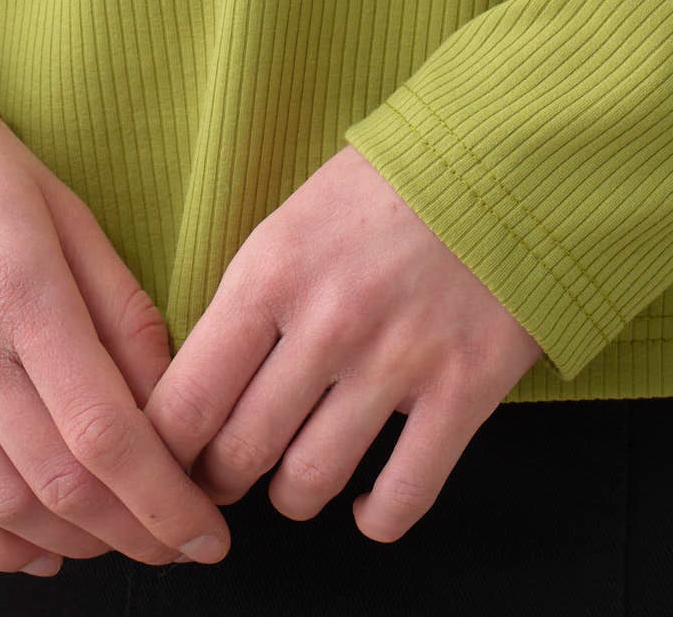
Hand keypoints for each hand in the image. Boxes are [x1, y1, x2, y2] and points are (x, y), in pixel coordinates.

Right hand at [0, 105, 234, 577]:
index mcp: (21, 287)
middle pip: (57, 482)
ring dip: (72, 544)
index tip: (210, 534)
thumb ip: (125, 315)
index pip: (103, 429)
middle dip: (133, 533)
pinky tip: (42, 552)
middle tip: (179, 545)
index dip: (165, 498)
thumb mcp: (70, 215)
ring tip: (122, 542)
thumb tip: (174, 410)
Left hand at [141, 143, 545, 544]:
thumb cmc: (392, 184)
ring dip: (293, 495)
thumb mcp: (295, 218)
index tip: (169, 461)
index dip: (166, 452)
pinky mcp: (463, 390)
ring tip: (296, 477)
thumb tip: (204, 387)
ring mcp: (397, 361)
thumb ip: (251, 299)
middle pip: (239, 453)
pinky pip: (401, 497)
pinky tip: (366, 502)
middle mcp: (327, 323)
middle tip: (225, 477)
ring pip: (309, 483)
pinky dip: (375, 518)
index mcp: (271, 270)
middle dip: (221, 480)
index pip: (185, 401)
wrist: (506, 154)